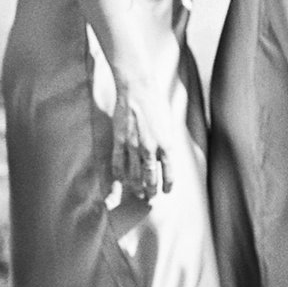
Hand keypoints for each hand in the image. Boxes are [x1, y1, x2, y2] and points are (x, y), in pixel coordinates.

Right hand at [109, 83, 174, 208]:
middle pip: (150, 177)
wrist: (138, 89)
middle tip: (150, 198)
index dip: (167, 185)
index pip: (169, 173)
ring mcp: (133, 145)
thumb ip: (166, 143)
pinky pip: (118, 163)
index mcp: (166, 144)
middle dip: (151, 190)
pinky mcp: (119, 140)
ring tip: (138, 193)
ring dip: (136, 187)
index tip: (166, 192)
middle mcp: (150, 148)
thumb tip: (165, 159)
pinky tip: (121, 181)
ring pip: (134, 175)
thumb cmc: (156, 104)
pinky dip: (120, 175)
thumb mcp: (169, 125)